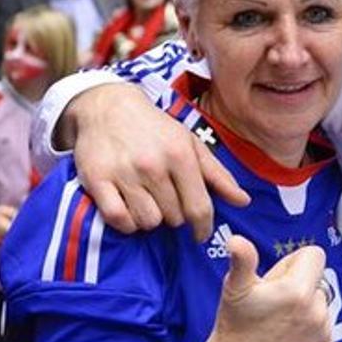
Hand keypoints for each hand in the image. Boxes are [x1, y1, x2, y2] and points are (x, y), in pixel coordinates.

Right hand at [66, 84, 248, 240]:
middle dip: (175, 217)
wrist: (108, 107)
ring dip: (151, 220)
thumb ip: (217, 175)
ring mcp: (124, 173)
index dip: (203, 228)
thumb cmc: (156, 129)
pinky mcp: (98, 180)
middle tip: (168, 202)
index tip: (201, 234)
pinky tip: (130, 210)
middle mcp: (154, 165)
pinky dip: (127, 222)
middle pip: (173, 218)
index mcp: (181, 155)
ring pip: (147, 222)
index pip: (199, 208)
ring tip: (149, 203)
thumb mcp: (191, 144)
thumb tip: (243, 201)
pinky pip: (118, 219)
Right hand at [162, 237, 333, 341]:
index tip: (278, 278)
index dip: (294, 261)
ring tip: (281, 315)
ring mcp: (323, 328)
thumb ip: (243, 259)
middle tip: (276, 298)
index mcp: (298, 291)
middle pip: (318, 275)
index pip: (314, 254)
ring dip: (307, 300)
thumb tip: (236, 241)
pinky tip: (290, 328)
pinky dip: (311, 320)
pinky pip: (326, 318)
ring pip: (323, 296)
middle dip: (300, 280)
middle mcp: (316, 310)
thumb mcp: (235, 288)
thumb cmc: (236, 324)